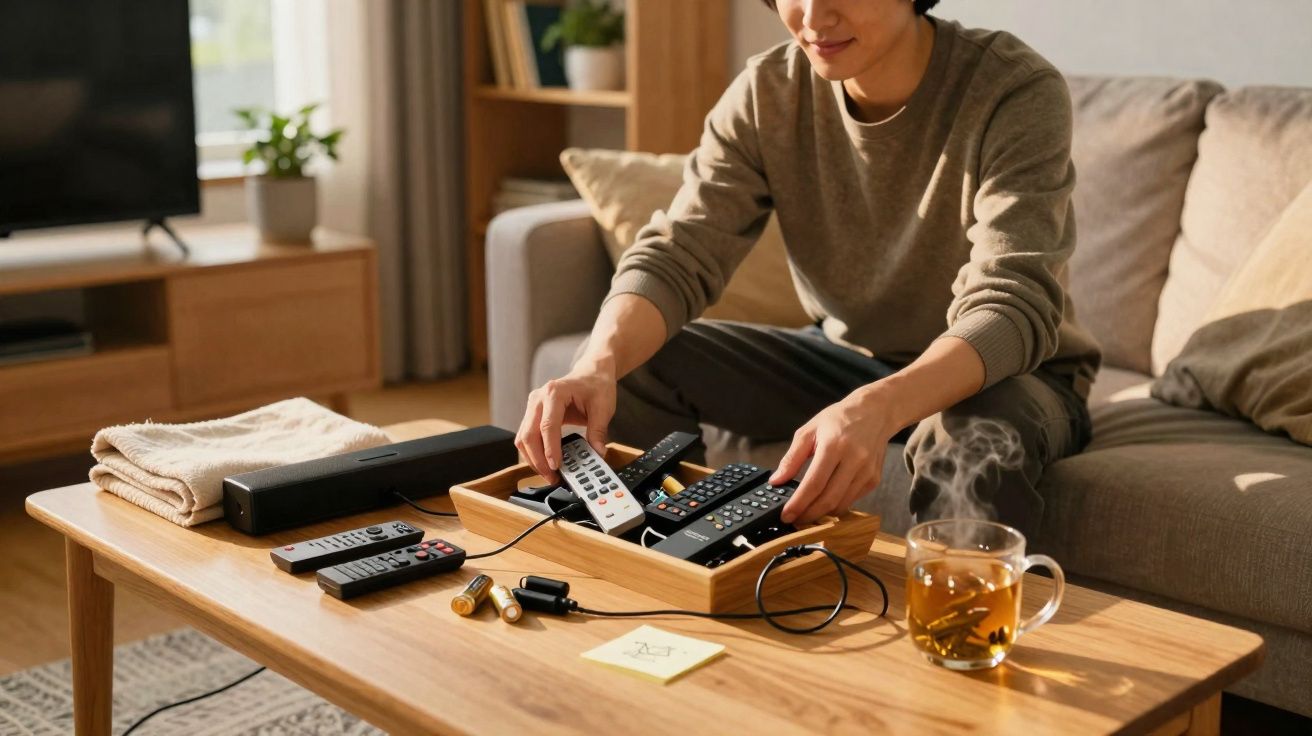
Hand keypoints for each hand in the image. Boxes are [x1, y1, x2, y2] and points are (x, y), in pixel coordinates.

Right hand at [516, 365, 616, 483]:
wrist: (591, 373)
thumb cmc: (596, 385)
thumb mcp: (603, 407)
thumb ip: (598, 431)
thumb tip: (597, 454)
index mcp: (554, 392)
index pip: (547, 425)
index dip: (550, 448)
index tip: (557, 466)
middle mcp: (538, 398)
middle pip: (528, 434)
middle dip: (538, 459)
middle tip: (552, 477)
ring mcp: (532, 406)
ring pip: (523, 438)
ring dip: (533, 459)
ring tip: (550, 475)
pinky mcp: (532, 415)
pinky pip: (526, 437)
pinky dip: (533, 453)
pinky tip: (545, 464)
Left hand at [769, 385, 901, 524]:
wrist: (875, 412)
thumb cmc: (839, 419)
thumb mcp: (809, 430)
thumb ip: (792, 457)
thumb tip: (776, 480)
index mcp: (834, 445)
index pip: (814, 483)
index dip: (798, 504)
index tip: (785, 515)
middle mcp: (854, 459)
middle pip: (829, 499)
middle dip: (808, 515)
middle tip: (794, 521)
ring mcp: (867, 471)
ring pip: (841, 504)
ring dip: (822, 514)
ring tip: (806, 513)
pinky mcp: (874, 479)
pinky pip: (851, 500)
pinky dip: (836, 505)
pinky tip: (824, 501)